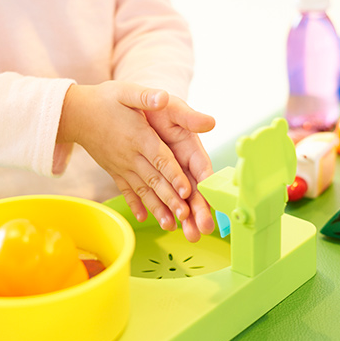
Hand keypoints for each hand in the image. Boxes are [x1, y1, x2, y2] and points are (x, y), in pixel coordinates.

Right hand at [59, 81, 192, 231]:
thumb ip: (146, 96)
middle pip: (154, 180)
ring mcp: (121, 166)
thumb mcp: (126, 91)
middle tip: (186, 216)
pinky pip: (126, 190)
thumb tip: (164, 97)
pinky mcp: (115, 171)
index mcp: (139, 136)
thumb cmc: (104, 99)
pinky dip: (134, 205)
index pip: (160, 158)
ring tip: (170, 225)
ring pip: (143, 190)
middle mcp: (130, 155)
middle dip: (171, 199)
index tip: (187, 190)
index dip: (174, 174)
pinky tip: (142, 218)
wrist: (75, 114)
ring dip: (157, 208)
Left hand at [145, 96, 215, 241]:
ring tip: (189, 236)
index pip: (201, 168)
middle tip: (203, 229)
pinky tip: (163, 223)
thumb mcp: (170, 107)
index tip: (208, 202)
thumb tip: (210, 121)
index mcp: (189, 145)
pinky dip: (159, 209)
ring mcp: (167, 171)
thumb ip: (188, 116)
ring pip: (177, 197)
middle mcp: (181, 161)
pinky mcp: (151, 175)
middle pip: (193, 188)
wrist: (129, 106)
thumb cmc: (154, 105)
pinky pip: (156, 195)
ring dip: (183, 216)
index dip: (205, 185)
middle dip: (198, 209)